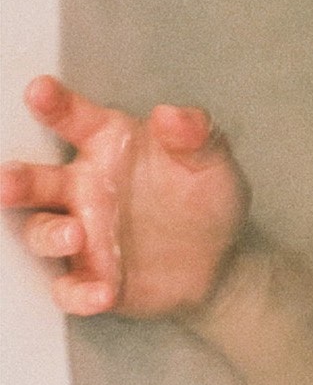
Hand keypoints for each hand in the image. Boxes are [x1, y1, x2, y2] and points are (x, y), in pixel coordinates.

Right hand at [1, 76, 250, 316]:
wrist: (219, 262)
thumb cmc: (205, 199)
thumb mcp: (212, 163)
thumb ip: (195, 136)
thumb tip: (173, 114)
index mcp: (108, 146)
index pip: (75, 120)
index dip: (54, 105)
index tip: (38, 91)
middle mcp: (84, 186)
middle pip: (37, 180)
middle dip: (17, 180)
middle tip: (5, 182)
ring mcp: (81, 233)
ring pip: (42, 230)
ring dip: (50, 233)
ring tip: (74, 234)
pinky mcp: (89, 276)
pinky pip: (69, 286)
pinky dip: (79, 292)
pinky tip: (100, 294)